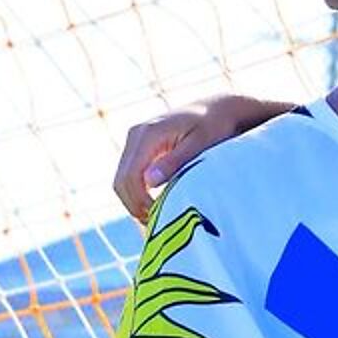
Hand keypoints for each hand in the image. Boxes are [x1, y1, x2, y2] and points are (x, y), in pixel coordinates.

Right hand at [113, 95, 293, 220]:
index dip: (140, 203)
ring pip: (122, 180)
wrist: (217, 110)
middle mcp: (136, 134)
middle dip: (135, 206)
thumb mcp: (200, 145)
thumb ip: (175, 162)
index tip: (158, 220)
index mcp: (148, 134)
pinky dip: (137, 194)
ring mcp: (135, 140)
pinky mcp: (140, 147)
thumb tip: (150, 181)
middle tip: (157, 226)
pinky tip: (156, 207)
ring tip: (157, 220)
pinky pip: (130, 176)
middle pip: (120, 181)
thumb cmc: (214, 128)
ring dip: (134, 203)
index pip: (130, 176)